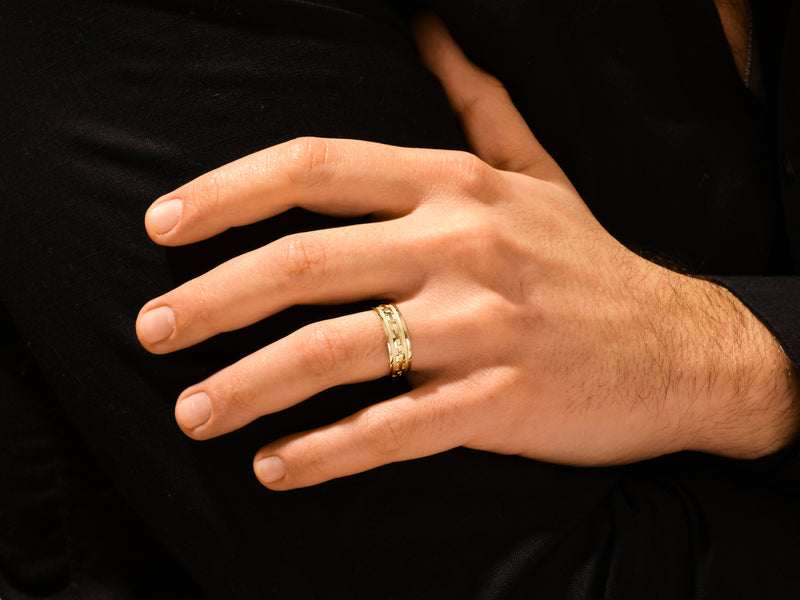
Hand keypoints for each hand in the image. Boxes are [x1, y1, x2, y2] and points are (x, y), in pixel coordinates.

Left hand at [136, 15, 799, 489]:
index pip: (314, 168)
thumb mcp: (537, 170)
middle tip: (151, 329)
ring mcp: (480, 327)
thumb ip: (478, 103)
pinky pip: (389, 430)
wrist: (682, 346)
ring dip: (246, 387)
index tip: (162, 227)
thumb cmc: (589, 262)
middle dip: (209, 300)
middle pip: (300, 264)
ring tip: (191, 411)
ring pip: (331, 354)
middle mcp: (462, 245)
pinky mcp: (498, 401)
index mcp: (457, 186)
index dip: (226, 193)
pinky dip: (322, 452)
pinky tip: (274, 467)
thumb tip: (430, 30)